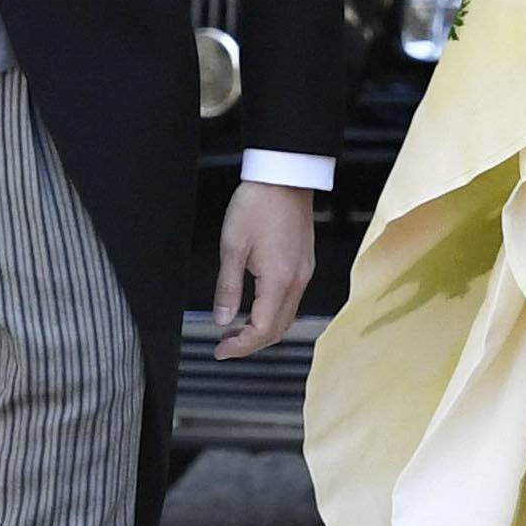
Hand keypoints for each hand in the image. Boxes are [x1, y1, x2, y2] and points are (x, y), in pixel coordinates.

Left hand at [212, 179, 314, 361]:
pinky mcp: (304, 263)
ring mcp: (304, 272)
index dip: (240, 346)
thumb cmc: (258, 204)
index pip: (263, 329)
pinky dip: (273, 313)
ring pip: (287, 316)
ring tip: (235, 329)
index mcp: (279, 279)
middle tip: (225, 345)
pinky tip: (255, 308)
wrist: (285, 176)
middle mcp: (297, 280)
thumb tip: (222, 318)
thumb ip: (227, 288)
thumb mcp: (232, 247)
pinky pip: (292, 300)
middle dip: (251, 344)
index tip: (221, 349)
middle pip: (278, 329)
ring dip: (262, 329)